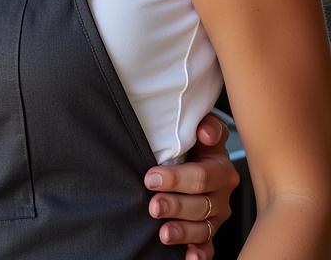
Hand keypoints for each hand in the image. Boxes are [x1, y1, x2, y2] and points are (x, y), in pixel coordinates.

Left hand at [144, 113, 238, 258]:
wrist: (195, 151)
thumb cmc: (194, 139)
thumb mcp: (203, 127)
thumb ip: (208, 126)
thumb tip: (204, 132)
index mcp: (220, 168)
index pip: (202, 176)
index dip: (177, 179)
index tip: (151, 178)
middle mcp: (222, 194)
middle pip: (201, 204)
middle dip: (175, 206)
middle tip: (153, 206)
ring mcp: (216, 215)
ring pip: (203, 228)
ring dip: (183, 232)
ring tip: (163, 233)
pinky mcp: (209, 229)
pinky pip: (208, 247)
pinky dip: (199, 254)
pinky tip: (188, 257)